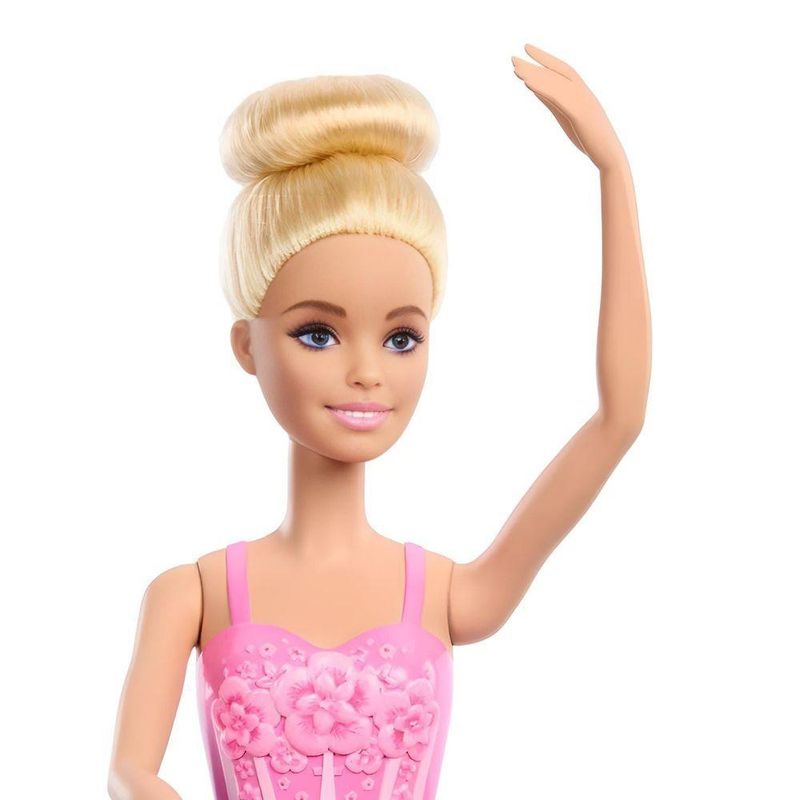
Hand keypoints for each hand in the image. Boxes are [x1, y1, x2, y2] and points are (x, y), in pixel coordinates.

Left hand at [511, 43, 626, 170]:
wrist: (611, 157)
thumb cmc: (591, 140)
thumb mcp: (569, 119)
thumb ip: (555, 103)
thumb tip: (537, 90)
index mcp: (582, 94)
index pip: (562, 70)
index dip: (545, 59)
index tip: (527, 49)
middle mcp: (583, 93)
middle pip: (556, 73)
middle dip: (534, 64)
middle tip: (512, 58)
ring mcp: (582, 101)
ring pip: (555, 83)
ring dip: (534, 74)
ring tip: (515, 68)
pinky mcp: (579, 113)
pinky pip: (558, 97)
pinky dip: (542, 88)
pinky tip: (527, 83)